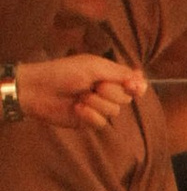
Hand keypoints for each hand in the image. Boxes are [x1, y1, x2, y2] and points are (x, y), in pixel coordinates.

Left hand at [11, 53, 148, 132]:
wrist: (38, 89)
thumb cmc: (63, 72)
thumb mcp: (95, 67)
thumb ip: (120, 74)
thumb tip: (144, 82)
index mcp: (109, 76)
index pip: (134, 83)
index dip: (136, 86)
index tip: (132, 85)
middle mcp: (106, 92)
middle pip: (126, 98)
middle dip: (110, 92)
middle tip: (93, 85)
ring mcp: (98, 107)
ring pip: (114, 111)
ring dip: (97, 103)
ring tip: (80, 96)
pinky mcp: (88, 122)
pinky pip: (102, 123)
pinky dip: (90, 115)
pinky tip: (77, 108)